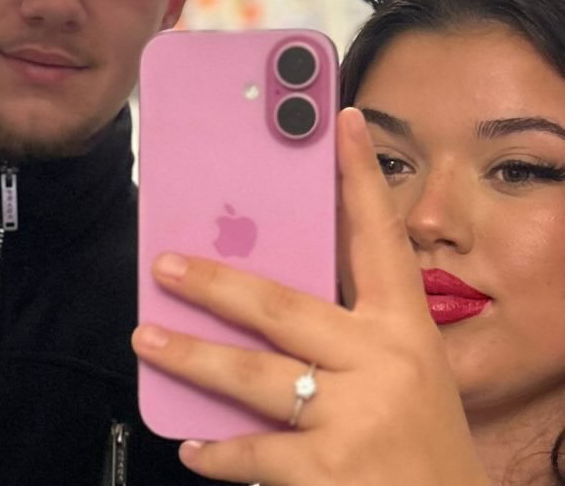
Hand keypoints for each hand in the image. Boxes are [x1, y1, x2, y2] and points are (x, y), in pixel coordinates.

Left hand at [132, 108, 490, 485]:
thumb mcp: (406, 373)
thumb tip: (262, 284)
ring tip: (148, 340)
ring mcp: (357, 420)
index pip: (380, 239)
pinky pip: (255, 453)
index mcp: (405, 331)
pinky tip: (192, 445)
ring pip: (252, 377)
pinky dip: (218, 452)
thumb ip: (348, 328)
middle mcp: (383, 366)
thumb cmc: (421, 443)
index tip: (340, 121)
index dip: (360, 177)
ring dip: (192, 357)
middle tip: (165, 266)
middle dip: (214, 282)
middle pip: (280, 306)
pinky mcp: (331, 475)